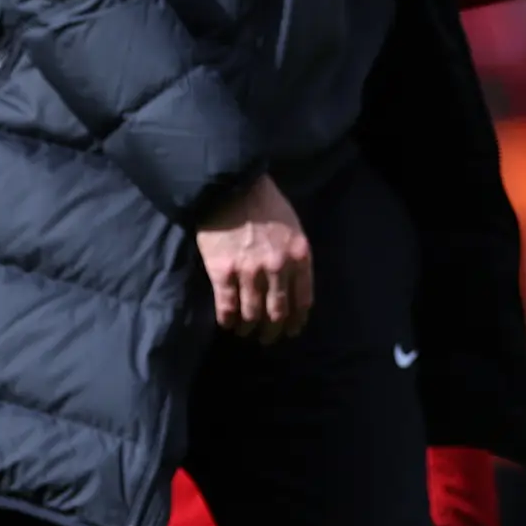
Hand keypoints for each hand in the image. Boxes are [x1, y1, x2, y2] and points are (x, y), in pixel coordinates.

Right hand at [196, 173, 313, 342]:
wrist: (231, 186)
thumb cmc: (265, 204)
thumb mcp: (293, 228)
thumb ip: (295, 256)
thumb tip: (293, 285)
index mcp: (300, 256)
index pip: (302, 301)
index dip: (296, 321)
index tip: (291, 330)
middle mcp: (278, 268)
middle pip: (278, 312)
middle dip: (273, 331)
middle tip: (267, 339)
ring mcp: (249, 271)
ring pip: (252, 313)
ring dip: (249, 328)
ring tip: (245, 331)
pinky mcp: (222, 272)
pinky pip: (227, 306)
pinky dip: (228, 319)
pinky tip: (228, 324)